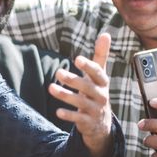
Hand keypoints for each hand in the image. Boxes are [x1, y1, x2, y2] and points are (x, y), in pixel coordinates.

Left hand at [48, 32, 113, 156]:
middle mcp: (101, 96)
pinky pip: (78, 118)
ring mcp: (95, 110)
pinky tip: (58, 112)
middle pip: (87, 87)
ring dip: (65, 95)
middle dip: (73, 80)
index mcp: (103, 83)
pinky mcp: (88, 122)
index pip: (97, 73)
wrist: (101, 122)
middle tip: (58, 72)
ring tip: (50, 88)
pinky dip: (69, 115)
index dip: (88, 66)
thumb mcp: (99, 75)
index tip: (77, 59)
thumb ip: (101, 55)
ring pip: (80, 102)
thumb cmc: (97, 91)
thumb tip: (106, 34)